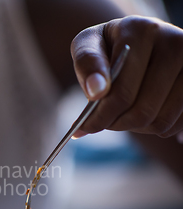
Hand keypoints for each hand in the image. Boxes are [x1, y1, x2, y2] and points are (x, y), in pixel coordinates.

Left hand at [71, 15, 182, 139]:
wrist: (139, 42)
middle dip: (114, 124)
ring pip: (158, 121)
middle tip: (101, 122)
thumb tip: (96, 92)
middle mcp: (174, 43)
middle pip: (141, 112)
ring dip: (133, 127)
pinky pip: (174, 124)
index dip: (99, 117)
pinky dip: (152, 127)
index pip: (121, 93)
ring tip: (120, 113)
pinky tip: (141, 111)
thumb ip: (87, 65)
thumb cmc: (108, 46)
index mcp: (142, 31)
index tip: (83, 127)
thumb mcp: (88, 45)